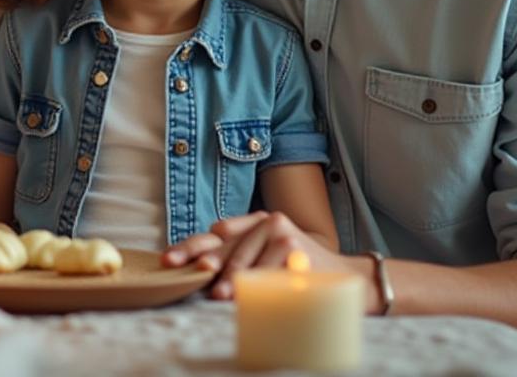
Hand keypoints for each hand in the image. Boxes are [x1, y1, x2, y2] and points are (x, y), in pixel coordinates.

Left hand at [163, 212, 362, 302]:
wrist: (346, 278)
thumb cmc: (297, 271)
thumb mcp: (266, 258)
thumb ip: (238, 256)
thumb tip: (199, 270)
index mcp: (254, 221)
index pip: (216, 234)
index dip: (190, 247)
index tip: (170, 261)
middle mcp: (265, 220)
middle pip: (224, 245)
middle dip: (206, 266)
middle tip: (194, 281)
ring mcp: (279, 230)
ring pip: (244, 260)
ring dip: (229, 280)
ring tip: (219, 295)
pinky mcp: (292, 243)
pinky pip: (265, 268)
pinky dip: (253, 282)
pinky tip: (246, 292)